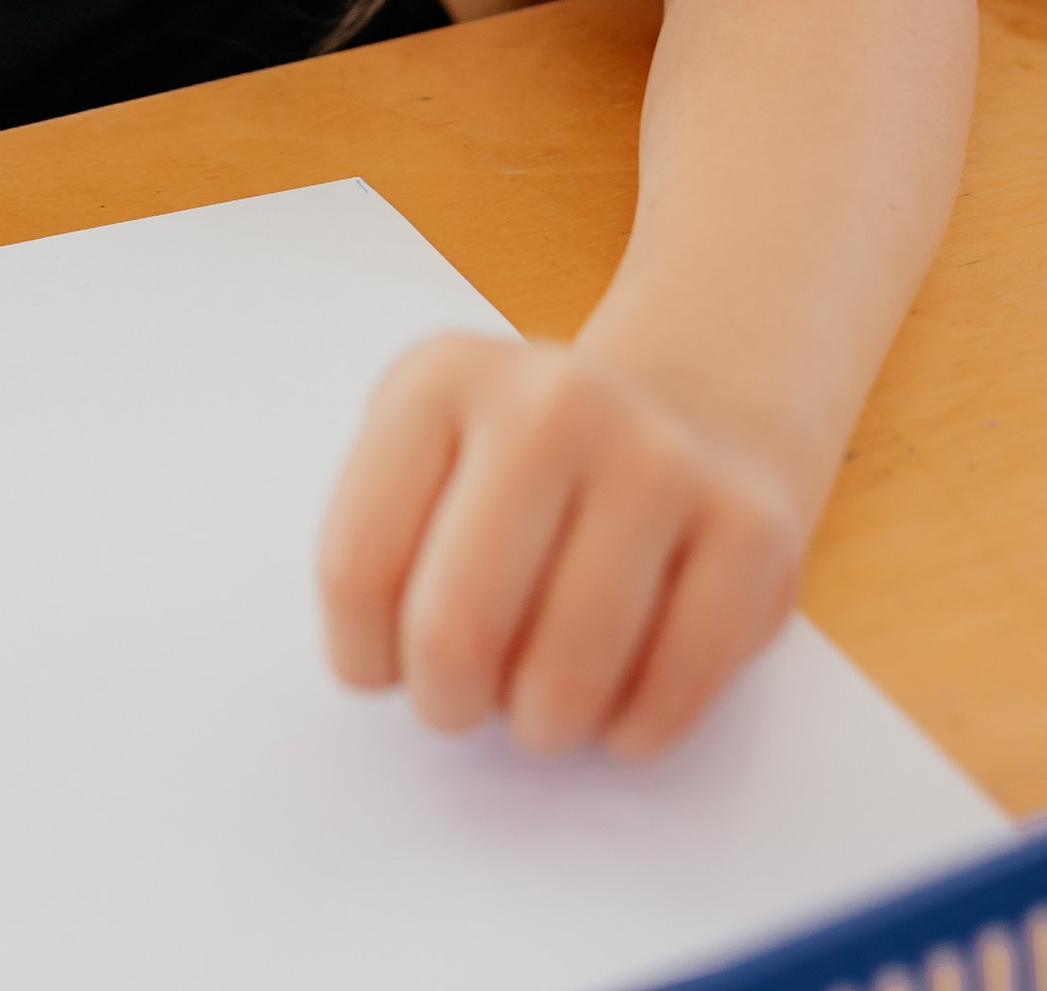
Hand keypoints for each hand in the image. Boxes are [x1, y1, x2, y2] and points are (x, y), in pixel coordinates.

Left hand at [317, 332, 804, 757]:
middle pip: (454, 629)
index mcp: (442, 380)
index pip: (355, 566)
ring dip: (539, 726)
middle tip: (463, 699)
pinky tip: (619, 693)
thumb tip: (380, 666)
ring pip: (565, 678)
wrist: (690, 403)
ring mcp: (660, 459)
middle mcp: (551, 402)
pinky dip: (631, 729)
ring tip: (538, 697)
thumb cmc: (526, 461)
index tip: (388, 663)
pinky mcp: (753, 528)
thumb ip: (378, 540)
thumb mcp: (425, 447)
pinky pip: (671, 693)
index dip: (363, 655)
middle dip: (447, 703)